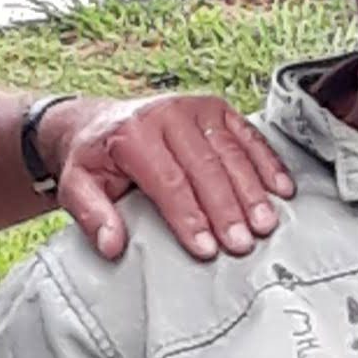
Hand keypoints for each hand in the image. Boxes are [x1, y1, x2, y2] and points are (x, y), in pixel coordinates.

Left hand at [52, 91, 292, 262]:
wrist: (99, 122)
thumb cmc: (94, 160)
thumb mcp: (76, 186)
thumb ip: (91, 215)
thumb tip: (112, 245)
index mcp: (132, 134)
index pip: (168, 181)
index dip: (189, 217)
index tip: (206, 249)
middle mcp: (167, 114)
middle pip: (205, 167)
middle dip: (227, 209)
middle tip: (242, 244)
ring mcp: (196, 108)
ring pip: (231, 152)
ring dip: (252, 191)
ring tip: (265, 224)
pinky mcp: (217, 109)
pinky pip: (248, 135)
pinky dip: (268, 162)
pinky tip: (282, 189)